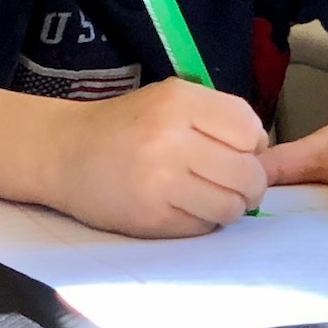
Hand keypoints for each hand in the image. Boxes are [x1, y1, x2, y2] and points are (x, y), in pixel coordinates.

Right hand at [48, 78, 268, 237]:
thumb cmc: (124, 125)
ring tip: (210, 197)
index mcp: (179, 101)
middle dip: (250, 183)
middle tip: (233, 183)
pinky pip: (203, 228)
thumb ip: (215, 117)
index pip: (249, 129)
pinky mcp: (151, 219)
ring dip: (230, 207)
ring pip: (231, 207)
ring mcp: (161, 182)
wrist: (64, 153)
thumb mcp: (168, 99)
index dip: (254, 145)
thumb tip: (263, 152)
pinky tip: (186, 208)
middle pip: (247, 173)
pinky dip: (203, 222)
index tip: (239, 151)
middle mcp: (171, 139)